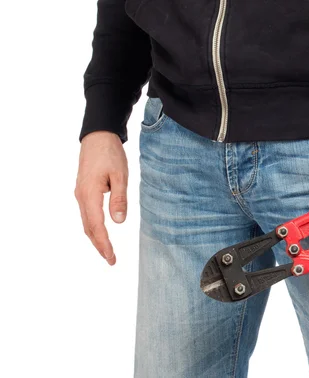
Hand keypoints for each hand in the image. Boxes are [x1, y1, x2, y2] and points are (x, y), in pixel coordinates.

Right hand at [75, 131, 128, 264]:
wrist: (97, 136)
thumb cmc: (110, 154)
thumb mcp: (120, 175)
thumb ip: (119, 199)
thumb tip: (119, 222)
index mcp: (90, 194)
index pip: (97, 226)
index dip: (104, 244)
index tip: (112, 258)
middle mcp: (81, 197)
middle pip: (89, 228)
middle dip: (99, 246)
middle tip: (111, 260)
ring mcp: (80, 194)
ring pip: (87, 222)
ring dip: (96, 238)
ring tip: (107, 251)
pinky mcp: (83, 190)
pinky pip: (87, 214)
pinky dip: (93, 227)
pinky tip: (101, 232)